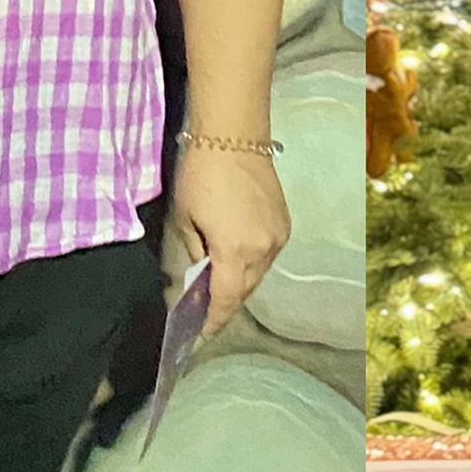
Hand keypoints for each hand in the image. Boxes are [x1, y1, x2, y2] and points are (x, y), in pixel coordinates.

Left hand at [171, 147, 290, 337]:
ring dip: (239, 281)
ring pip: (258, 273)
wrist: (234, 138)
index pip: (226, 300)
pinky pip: (267, 255)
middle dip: (226, 301)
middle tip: (207, 308)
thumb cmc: (201, 176)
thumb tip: (203, 270)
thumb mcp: (186, 220)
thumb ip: (197, 253)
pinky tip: (237, 258)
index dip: (215, 319)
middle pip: (244, 290)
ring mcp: (278, 237)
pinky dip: (252, 262)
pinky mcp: (284, 224)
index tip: (204, 333)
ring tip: (219, 281)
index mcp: (236, 253)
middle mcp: (264, 250)